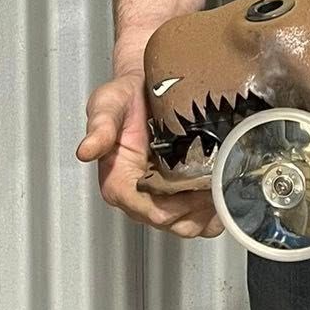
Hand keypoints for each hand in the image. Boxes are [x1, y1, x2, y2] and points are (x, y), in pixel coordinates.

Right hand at [77, 71, 222, 237]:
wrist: (145, 85)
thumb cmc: (124, 98)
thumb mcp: (107, 104)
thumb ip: (100, 127)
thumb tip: (85, 150)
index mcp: (118, 183)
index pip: (147, 210)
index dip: (174, 205)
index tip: (196, 188)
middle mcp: (139, 196)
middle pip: (172, 221)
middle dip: (197, 208)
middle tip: (218, 184)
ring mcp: (161, 197)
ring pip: (188, 224)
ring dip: (208, 213)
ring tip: (224, 187)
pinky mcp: (179, 193)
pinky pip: (199, 217)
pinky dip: (214, 212)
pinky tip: (224, 192)